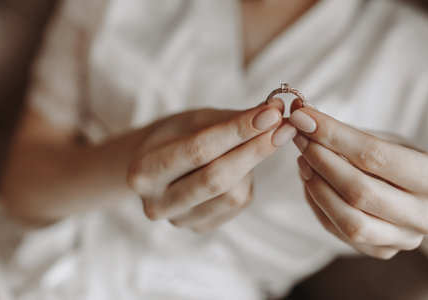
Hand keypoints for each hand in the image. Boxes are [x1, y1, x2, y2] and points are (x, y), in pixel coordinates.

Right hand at [127, 101, 296, 232]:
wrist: (157, 165)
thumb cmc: (176, 136)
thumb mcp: (195, 120)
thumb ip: (232, 119)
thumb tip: (274, 111)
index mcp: (144, 171)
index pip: (199, 150)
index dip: (238, 132)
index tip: (272, 115)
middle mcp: (156, 203)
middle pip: (216, 179)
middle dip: (255, 150)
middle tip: (284, 127)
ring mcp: (178, 220)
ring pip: (232, 195)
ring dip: (252, 166)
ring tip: (253, 145)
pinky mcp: (199, 228)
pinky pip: (236, 205)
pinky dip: (247, 181)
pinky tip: (241, 167)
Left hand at [289, 105, 427, 258]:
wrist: (419, 199)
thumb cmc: (401, 163)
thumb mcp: (387, 141)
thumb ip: (348, 132)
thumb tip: (303, 113)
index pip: (375, 156)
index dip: (333, 135)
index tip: (303, 118)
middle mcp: (425, 215)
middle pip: (359, 191)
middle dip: (321, 161)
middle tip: (300, 139)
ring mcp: (403, 238)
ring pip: (348, 220)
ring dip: (316, 187)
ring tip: (303, 162)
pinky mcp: (382, 251)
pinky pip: (338, 231)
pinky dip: (317, 204)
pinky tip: (310, 182)